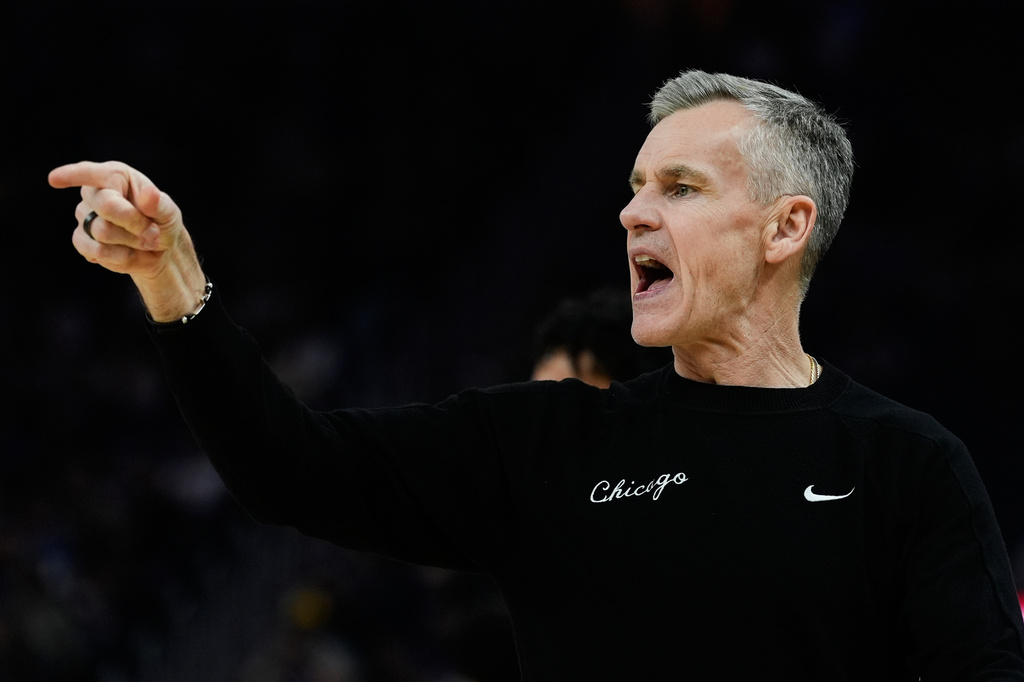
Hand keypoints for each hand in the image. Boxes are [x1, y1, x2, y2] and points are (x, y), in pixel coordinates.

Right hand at [49, 160, 206, 321]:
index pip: (91, 173)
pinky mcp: (81, 239)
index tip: (54, 179)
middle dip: (135, 223)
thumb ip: (158, 204)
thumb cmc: (162, 222)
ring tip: (142, 241)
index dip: (72, 176)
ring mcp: (84, 216)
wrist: (158, 250)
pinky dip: (118, 255)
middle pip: (105, 206)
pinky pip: (95, 249)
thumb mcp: (168, 212)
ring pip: (102, 231)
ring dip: (130, 241)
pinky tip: (126, 251)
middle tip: (153, 232)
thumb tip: (149, 194)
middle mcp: (94, 193)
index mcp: (114, 176)